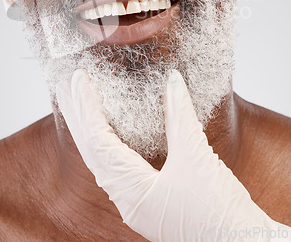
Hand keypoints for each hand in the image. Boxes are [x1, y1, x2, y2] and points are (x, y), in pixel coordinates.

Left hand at [57, 69, 290, 240]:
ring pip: (102, 162)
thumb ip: (180, 116)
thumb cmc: (220, 212)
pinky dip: (108, 145)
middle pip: (93, 152)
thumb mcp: (196, 157)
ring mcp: (137, 204)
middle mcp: (128, 201)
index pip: (98, 142)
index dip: (88, 107)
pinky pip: (117, 170)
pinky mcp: (150, 203)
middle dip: (80, 116)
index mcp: (133, 192)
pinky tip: (108, 133)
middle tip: (70, 85)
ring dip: (90, 130)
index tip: (80, 79)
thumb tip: (171, 81)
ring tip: (81, 103)